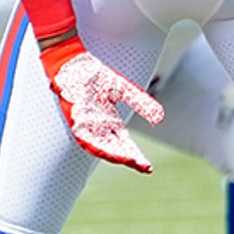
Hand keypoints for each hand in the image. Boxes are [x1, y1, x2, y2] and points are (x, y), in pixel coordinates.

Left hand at [41, 36, 161, 172]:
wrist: (75, 66)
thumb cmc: (96, 77)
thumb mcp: (125, 90)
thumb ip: (141, 103)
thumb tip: (159, 119)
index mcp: (111, 123)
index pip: (125, 145)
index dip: (136, 156)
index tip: (148, 167)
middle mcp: (99, 128)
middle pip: (115, 149)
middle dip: (128, 158)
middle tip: (142, 166)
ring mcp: (86, 125)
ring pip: (99, 147)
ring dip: (113, 154)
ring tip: (128, 160)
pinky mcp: (74, 120)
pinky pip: (83, 137)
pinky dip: (93, 144)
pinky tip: (102, 150)